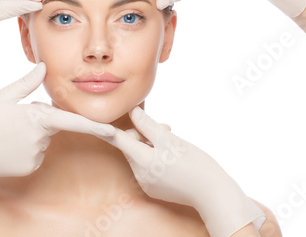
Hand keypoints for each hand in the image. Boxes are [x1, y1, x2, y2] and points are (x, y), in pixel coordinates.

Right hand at [0, 62, 115, 218]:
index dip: (96, 126)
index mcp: (37, 119)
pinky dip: (24, 146)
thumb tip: (42, 66)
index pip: (73, 121)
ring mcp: (35, 156)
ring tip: (2, 130)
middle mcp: (41, 139)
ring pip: (41, 138)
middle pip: (51, 124)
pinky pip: (34, 152)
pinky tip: (4, 144)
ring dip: (29, 132)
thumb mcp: (1, 97)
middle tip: (9, 116)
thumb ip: (26, 83)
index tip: (114, 131)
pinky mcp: (28, 168)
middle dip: (38, 118)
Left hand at [104, 106, 264, 236]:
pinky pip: (149, 166)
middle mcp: (139, 174)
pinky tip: (174, 155)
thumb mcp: (171, 140)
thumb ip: (148, 125)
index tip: (91, 119)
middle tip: (165, 128)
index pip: (117, 139)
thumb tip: (133, 111)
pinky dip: (157, 156)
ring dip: (152, 143)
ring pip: (141, 154)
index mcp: (142, 160)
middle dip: (145, 133)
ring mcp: (147, 183)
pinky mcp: (155, 188)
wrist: (214, 194)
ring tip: (173, 140)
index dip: (105, 126)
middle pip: (131, 145)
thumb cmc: (195, 165)